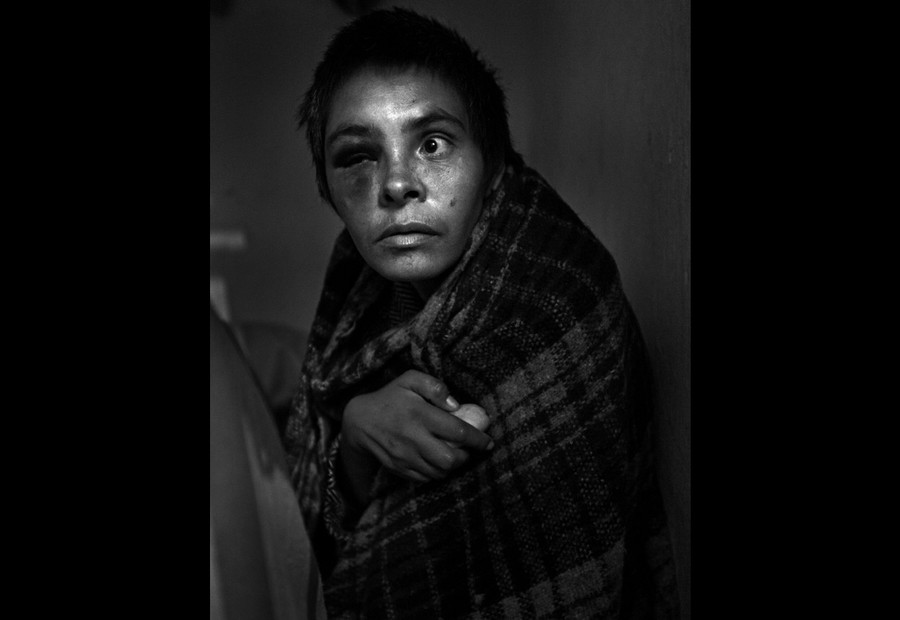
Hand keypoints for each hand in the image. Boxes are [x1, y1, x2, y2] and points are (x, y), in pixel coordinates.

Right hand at [341, 370, 493, 485]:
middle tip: (470, 450)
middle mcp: (413, 438)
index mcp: (419, 414)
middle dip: (466, 457)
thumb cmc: (390, 397)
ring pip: (439, 472)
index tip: (488, 441)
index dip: (478, 439)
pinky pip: (425, 478)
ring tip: (455, 455)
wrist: (359, 421)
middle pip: (450, 459)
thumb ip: (434, 386)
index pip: (457, 431)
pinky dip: (437, 473)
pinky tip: (438, 461)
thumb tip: (455, 404)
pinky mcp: (399, 469)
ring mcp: (405, 457)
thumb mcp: (410, 379)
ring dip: (452, 466)